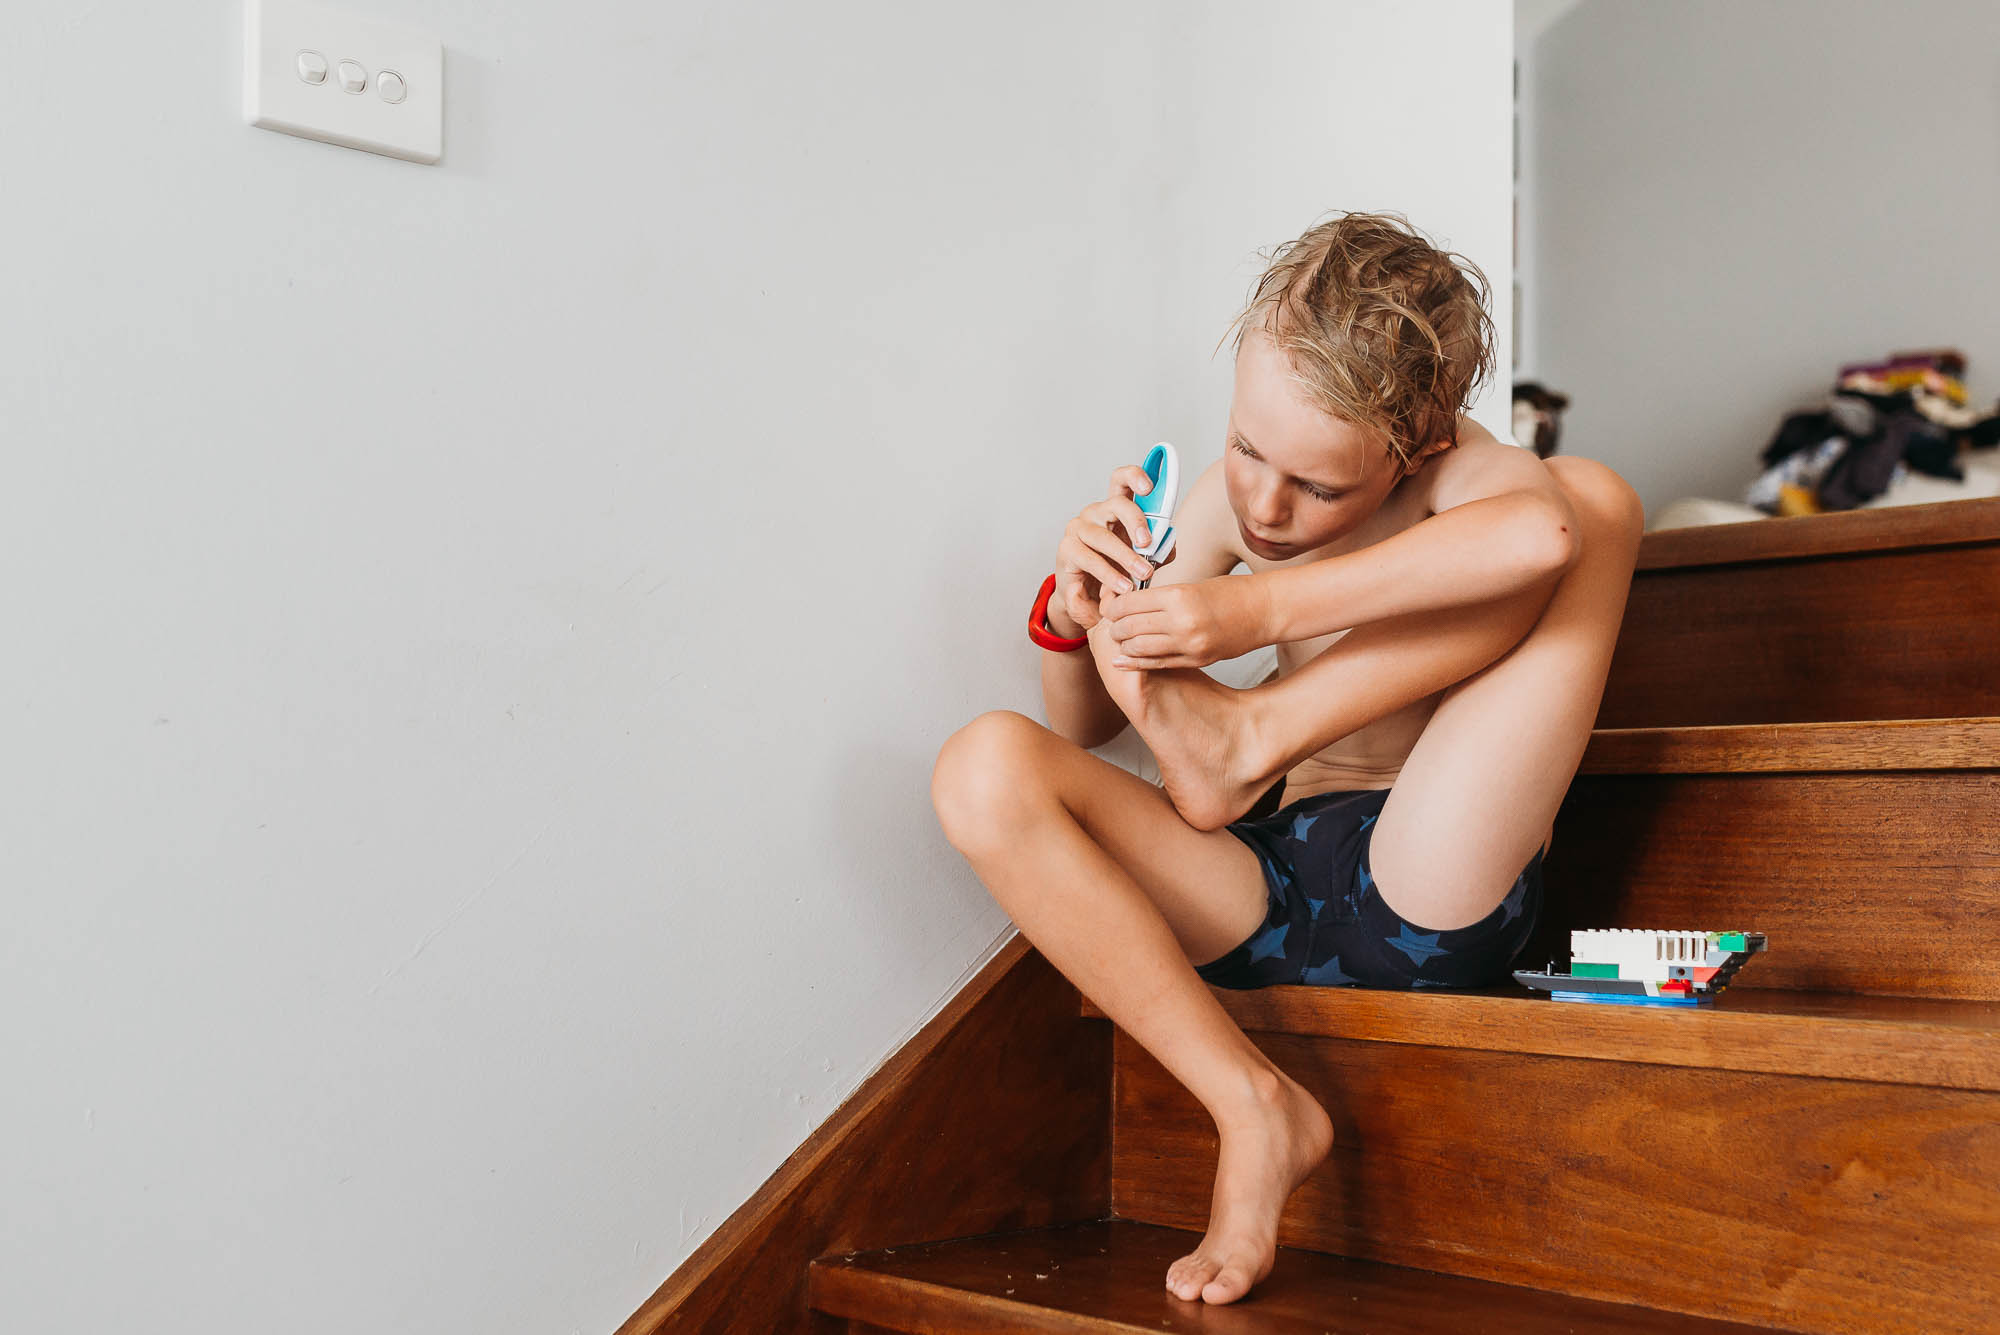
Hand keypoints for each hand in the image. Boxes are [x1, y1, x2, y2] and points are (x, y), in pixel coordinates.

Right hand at [1052, 464, 1177, 631]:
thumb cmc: (1116, 571)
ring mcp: (1079, 529)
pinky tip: (1123, 586)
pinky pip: (1090, 559)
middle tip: (1148, 543)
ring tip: (1143, 574)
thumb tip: (1168, 543)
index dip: (1135, 477)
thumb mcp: (1142, 559)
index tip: (1149, 487)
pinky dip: (1109, 575)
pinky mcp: (1067, 549)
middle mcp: (1096, 512)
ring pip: (1104, 537)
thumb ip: (1158, 550)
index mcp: (1116, 508)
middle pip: (1116, 504)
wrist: (1088, 598)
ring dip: (1126, 556)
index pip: (1123, 481)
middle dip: (1135, 521)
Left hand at [1096, 573, 1271, 669]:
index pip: (1129, 603)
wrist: (1264, 610)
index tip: (1111, 607)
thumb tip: (1130, 604)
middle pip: (1129, 627)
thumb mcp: (1192, 586)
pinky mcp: (1196, 660)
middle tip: (1111, 627)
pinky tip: (1124, 661)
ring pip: (1139, 649)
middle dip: (1114, 629)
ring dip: (1124, 646)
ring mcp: (1189, 644)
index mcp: (1178, 595)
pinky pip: (1157, 664)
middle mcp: (1181, 621)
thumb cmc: (1230, 593)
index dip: (1114, 607)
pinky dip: (1137, 663)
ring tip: (1121, 641)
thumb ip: (1163, 598)